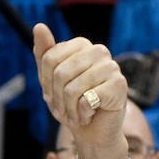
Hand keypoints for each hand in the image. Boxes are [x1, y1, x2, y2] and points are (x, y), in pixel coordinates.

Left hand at [32, 23, 130, 158]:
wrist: (94, 132)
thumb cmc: (72, 104)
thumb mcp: (51, 80)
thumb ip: (44, 54)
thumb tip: (39, 26)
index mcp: (82, 44)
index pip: (49, 59)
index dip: (46, 83)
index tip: (51, 95)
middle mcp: (98, 51)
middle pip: (60, 73)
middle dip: (57, 98)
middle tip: (63, 110)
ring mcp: (111, 66)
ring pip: (73, 88)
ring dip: (69, 110)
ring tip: (75, 115)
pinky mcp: (119, 85)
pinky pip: (87, 100)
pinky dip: (83, 114)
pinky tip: (90, 115)